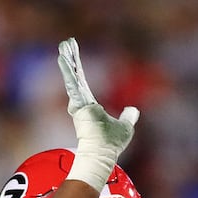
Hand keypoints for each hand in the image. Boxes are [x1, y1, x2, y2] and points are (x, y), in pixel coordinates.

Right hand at [57, 37, 138, 190]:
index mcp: (91, 107)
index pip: (83, 84)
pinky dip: (68, 72)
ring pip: (73, 78)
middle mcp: (82, 105)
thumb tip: (134, 110)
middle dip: (72, 60)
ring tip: (63, 46)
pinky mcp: (78, 105)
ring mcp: (79, 105)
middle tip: (67, 44)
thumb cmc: (111, 145)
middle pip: (77, 77)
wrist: (103, 153)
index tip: (74, 57)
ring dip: (68, 62)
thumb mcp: (125, 127)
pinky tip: (63, 59)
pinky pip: (72, 84)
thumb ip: (128, 117)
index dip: (79, 70)